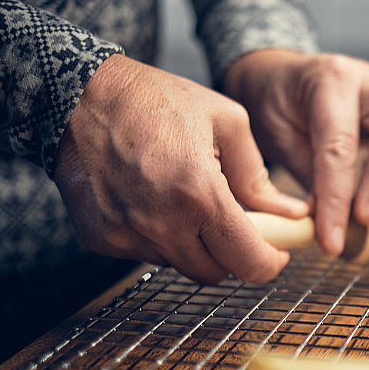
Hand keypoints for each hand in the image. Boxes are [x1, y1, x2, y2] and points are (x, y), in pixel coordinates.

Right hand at [54, 54, 307, 283]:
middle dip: (232, 254)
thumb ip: (257, 175)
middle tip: (235, 225)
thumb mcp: (225, 122)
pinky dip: (160, 238)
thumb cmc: (155, 100)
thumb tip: (289, 212)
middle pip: (215, 273)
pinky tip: (154, 201)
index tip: (275, 254)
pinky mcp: (102, 238)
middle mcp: (160, 224)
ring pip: (180, 265)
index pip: (247, 261)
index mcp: (199, 194)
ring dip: (194, 245)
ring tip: (187, 201)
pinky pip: (146, 254)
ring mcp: (126, 235)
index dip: (268, 264)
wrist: (80, 96)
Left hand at [224, 49, 368, 255]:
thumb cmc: (273, 102)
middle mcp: (367, 78)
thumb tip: (326, 220)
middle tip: (360, 219)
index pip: (341, 146)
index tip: (333, 240)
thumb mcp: (273, 136)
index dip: (338, 199)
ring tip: (363, 194)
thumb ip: (304, 174)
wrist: (278, 75)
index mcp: (329, 79)